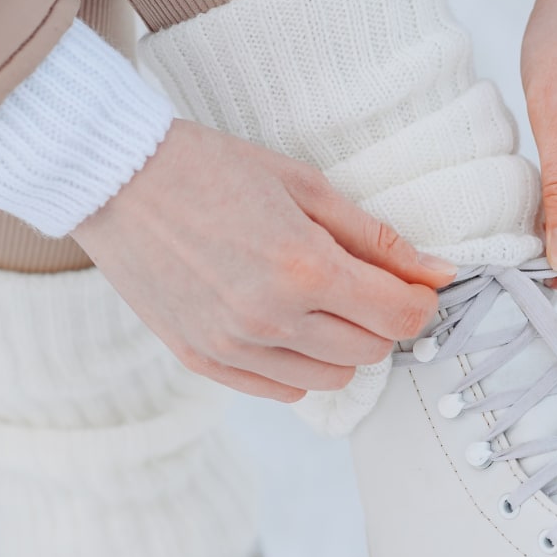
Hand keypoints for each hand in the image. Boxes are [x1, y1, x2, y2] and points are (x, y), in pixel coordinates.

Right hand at [71, 121, 453, 400]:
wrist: (116, 177)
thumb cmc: (210, 168)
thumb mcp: (305, 185)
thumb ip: (376, 237)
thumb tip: (440, 273)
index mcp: (304, 268)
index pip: (400, 317)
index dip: (420, 302)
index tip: (414, 285)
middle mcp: (271, 318)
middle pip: (371, 351)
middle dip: (381, 319)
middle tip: (362, 283)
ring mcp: (234, 346)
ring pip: (331, 378)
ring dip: (341, 345)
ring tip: (317, 300)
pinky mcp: (202, 360)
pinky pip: (281, 389)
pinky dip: (298, 364)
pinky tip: (284, 323)